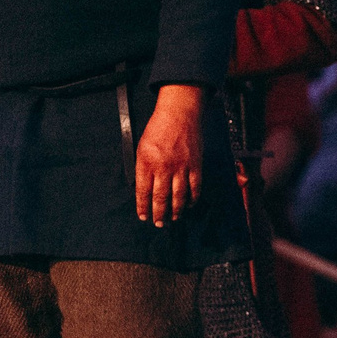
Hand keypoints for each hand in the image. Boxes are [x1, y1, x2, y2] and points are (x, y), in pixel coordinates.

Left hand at [134, 84, 204, 227]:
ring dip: (175, 211)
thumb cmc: (158, 129)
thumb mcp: (141, 147)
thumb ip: (142, 168)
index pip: (143, 191)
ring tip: (173, 218)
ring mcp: (181, 167)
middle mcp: (163, 167)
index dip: (143, 207)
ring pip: (178, 197)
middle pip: (160, 198)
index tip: (143, 216)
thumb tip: (143, 189)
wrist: (179, 114)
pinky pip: (195, 188)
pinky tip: (190, 205)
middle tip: (159, 223)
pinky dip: (192, 199)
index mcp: (146, 162)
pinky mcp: (195, 165)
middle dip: (159, 214)